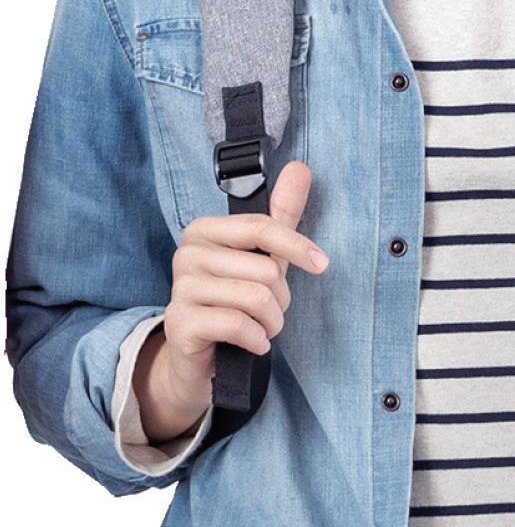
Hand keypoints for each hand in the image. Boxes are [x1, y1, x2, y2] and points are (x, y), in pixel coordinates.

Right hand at [136, 162, 328, 428]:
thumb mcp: (260, 258)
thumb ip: (280, 215)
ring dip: (271, 322)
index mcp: (204, 230)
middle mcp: (186, 254)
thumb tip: (301, 167)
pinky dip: (257, 339)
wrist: (197, 359)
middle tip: (269, 312)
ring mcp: (180, 288)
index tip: (321, 264)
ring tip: (261, 328)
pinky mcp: (180, 323)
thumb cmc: (232, 303)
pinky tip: (253, 344)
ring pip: (256, 297)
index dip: (297, 246)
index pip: (262, 227)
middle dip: (281, 298)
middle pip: (264, 269)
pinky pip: (239, 324)